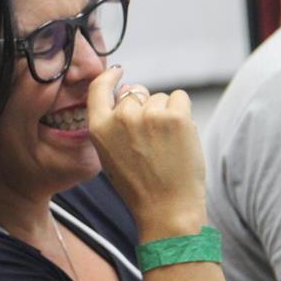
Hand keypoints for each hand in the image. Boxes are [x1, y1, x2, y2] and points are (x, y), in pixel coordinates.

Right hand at [86, 66, 206, 240]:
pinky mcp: (175, 116)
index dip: (110, 76)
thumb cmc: (140, 186)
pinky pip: (179, 98)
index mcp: (99, 128)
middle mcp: (121, 117)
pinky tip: (180, 137)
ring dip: (165, 114)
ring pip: (160, 98)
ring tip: (166, 146)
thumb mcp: (109, 155)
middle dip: (145, 107)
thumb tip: (129, 91)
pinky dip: (182, 112)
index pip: (98, 88)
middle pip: (136, 93)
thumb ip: (113, 124)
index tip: (118, 72)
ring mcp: (148, 115)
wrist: (166, 209)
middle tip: (151, 140)